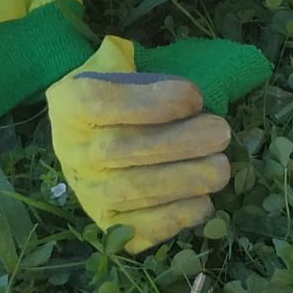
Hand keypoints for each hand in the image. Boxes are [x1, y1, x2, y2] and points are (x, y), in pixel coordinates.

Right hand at [47, 37, 233, 253]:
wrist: (98, 135)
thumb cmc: (124, 95)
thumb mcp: (120, 66)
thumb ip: (137, 65)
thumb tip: (171, 73)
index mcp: (71, 105)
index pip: (101, 102)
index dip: (152, 103)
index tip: (194, 98)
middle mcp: (73, 151)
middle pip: (119, 149)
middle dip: (180, 143)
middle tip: (220, 133)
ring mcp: (87, 190)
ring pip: (132, 190)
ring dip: (184, 181)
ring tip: (219, 168)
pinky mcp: (108, 222)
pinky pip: (137, 228)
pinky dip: (174, 217)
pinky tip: (202, 201)